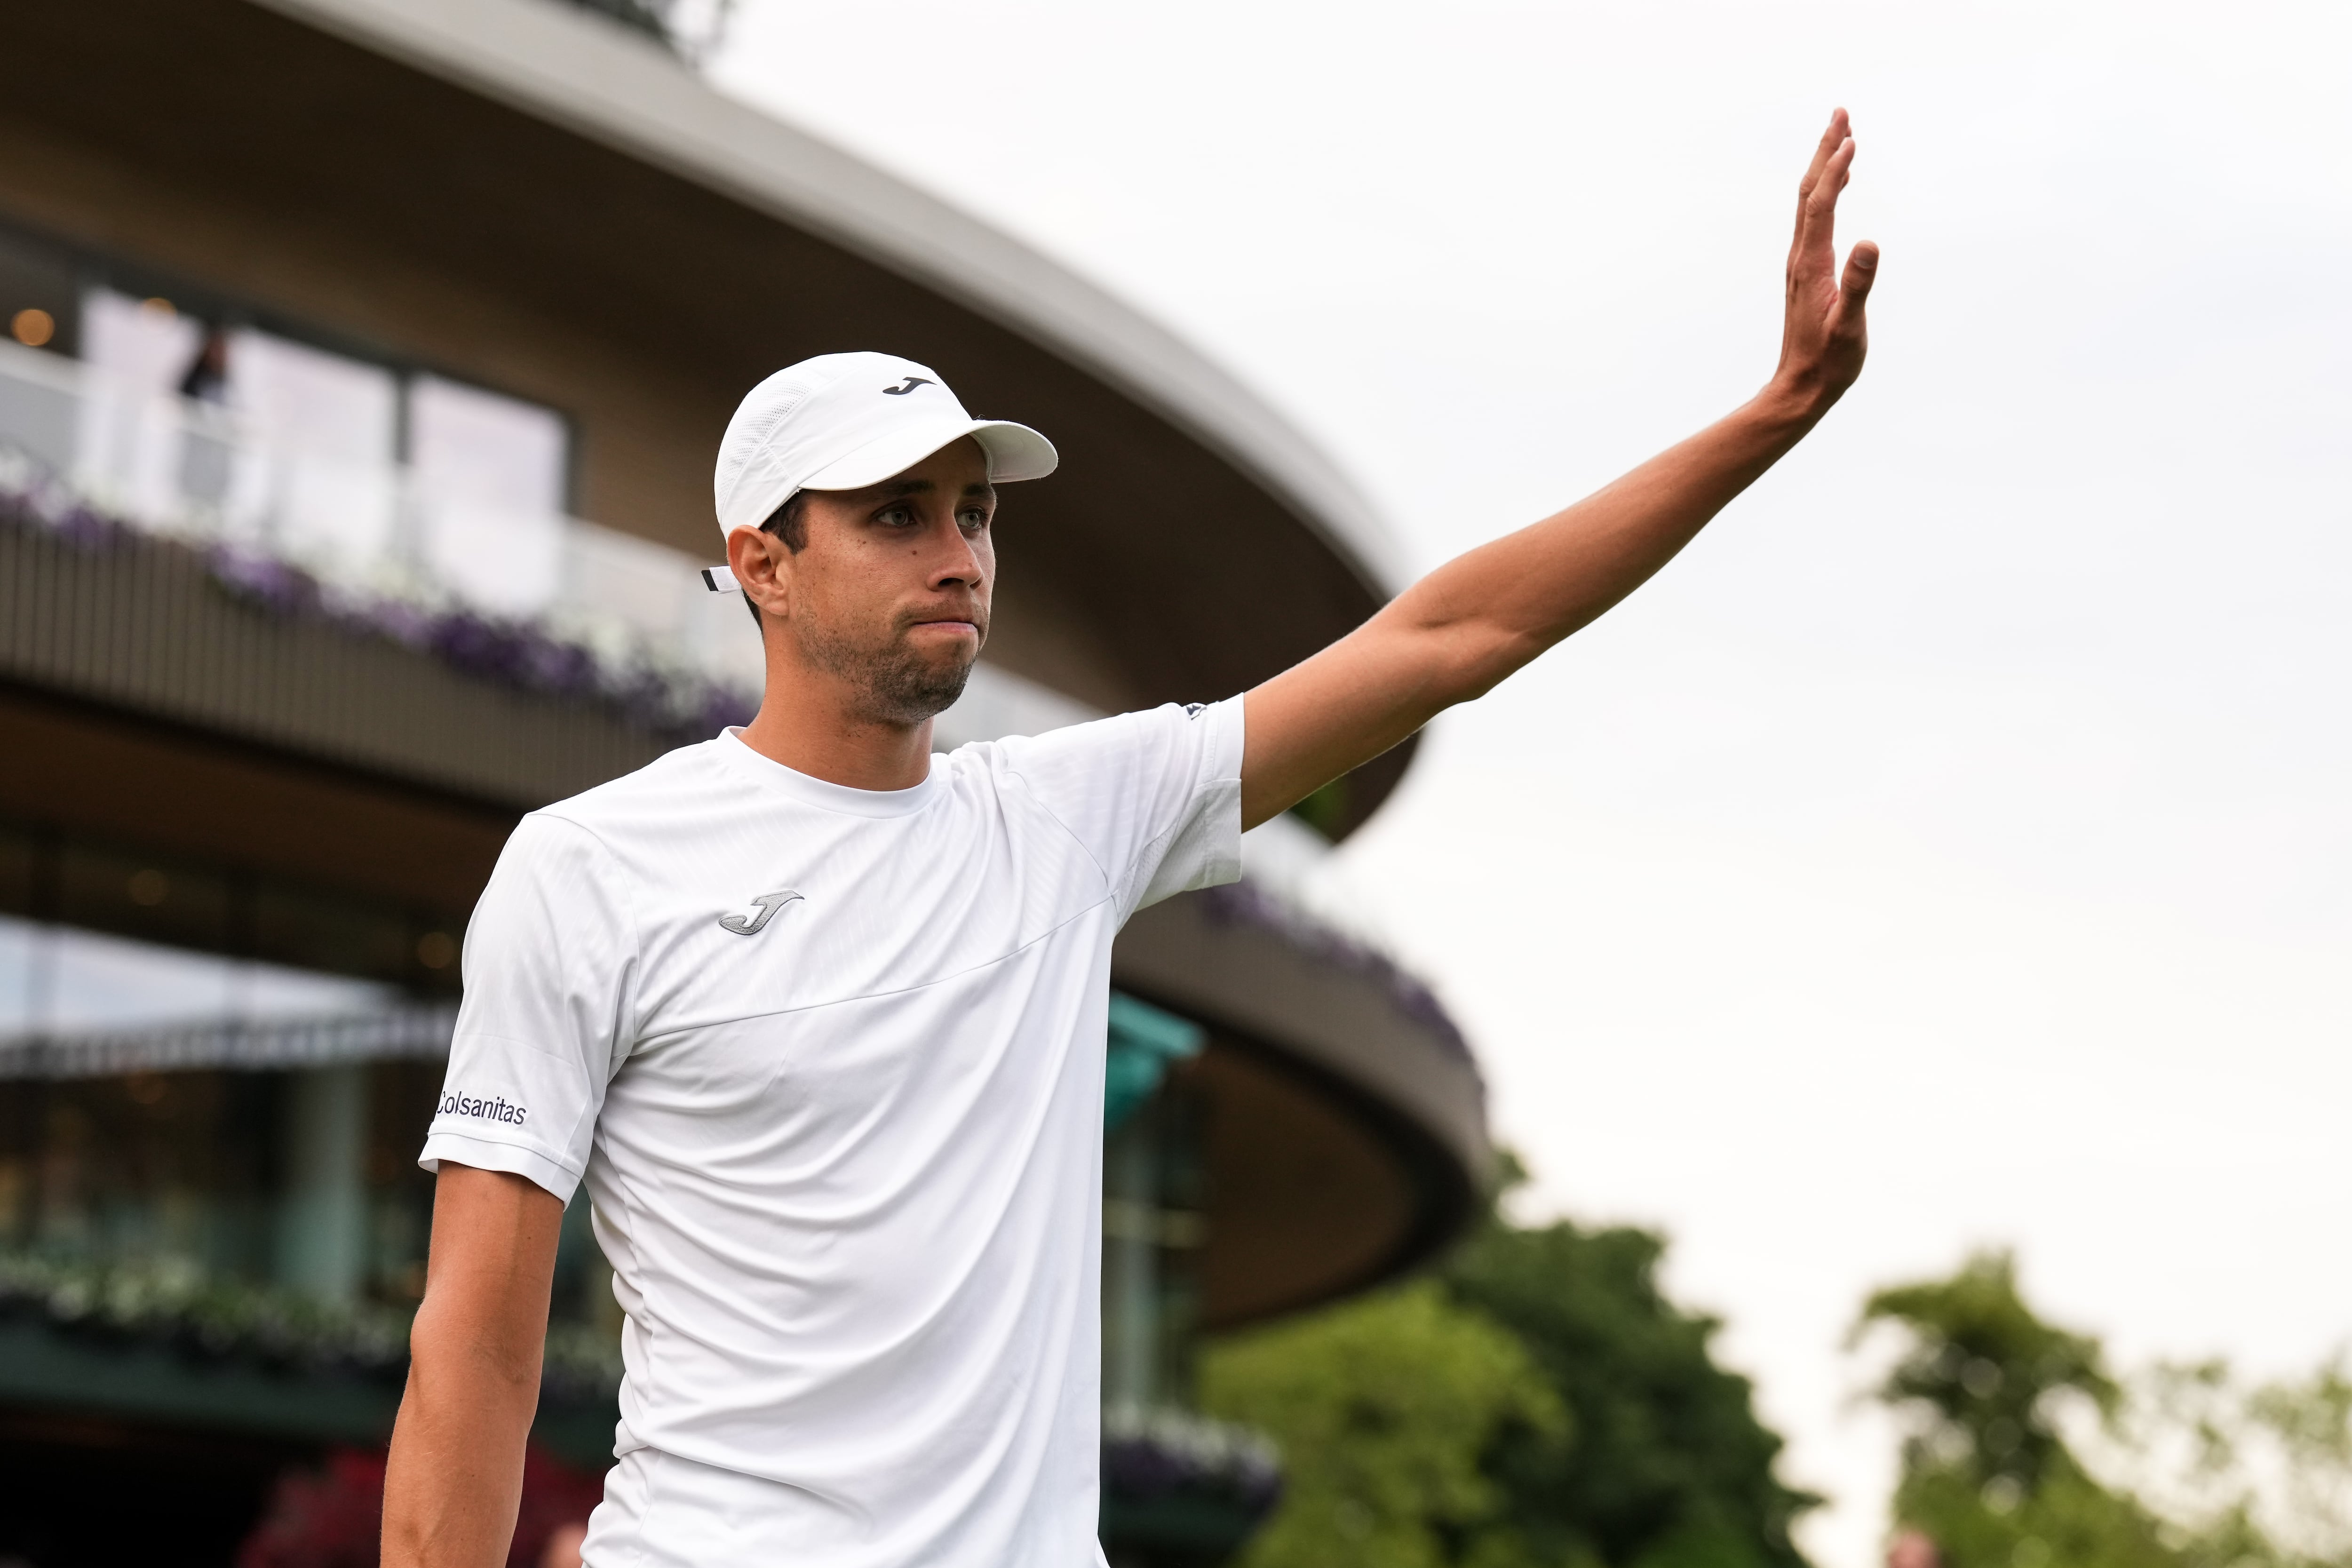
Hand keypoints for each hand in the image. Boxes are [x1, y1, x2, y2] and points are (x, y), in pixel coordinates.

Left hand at [1772, 108, 1877, 416]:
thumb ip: (1858, 285)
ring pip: (1810, 204)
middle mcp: (1801, 257)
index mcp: (1811, 264)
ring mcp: (1803, 263)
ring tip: (1842, 136)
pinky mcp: (1808, 271)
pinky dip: (1827, 193)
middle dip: (1825, 152)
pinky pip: (1815, 220)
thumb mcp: (1849, 326)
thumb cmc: (1829, 361)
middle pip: (1810, 193)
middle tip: (1840, 113)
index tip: (1851, 138)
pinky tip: (1837, 186)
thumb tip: (1870, 244)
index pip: (1820, 204)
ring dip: (1824, 168)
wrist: (1801, 387)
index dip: (1834, 170)